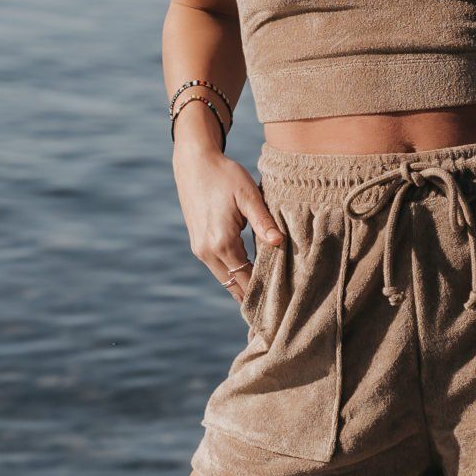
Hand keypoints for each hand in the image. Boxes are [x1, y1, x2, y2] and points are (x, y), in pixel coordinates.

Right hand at [173, 141, 285, 304]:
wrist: (194, 163)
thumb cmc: (225, 175)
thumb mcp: (248, 195)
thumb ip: (264, 221)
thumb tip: (280, 243)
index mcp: (222, 242)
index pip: (246, 278)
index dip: (263, 293)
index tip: (281, 304)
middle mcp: (207, 251)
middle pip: (234, 285)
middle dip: (253, 297)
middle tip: (276, 311)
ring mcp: (200, 249)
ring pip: (225, 279)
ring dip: (243, 287)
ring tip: (265, 301)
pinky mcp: (198, 243)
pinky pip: (218, 268)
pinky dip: (233, 275)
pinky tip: (248, 278)